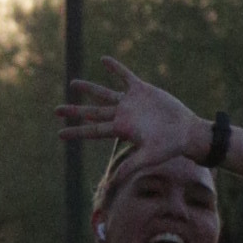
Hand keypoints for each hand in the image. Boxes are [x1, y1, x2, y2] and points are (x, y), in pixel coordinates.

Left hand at [58, 57, 211, 170]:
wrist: (186, 131)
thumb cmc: (169, 147)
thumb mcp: (149, 157)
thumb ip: (130, 166)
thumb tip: (113, 183)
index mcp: (121, 129)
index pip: (93, 131)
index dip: (76, 132)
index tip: (59, 134)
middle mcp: (122, 115)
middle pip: (93, 113)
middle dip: (75, 111)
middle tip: (56, 110)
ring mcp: (131, 102)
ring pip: (105, 94)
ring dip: (89, 88)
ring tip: (73, 83)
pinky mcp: (142, 90)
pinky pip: (125, 76)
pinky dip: (115, 68)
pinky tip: (104, 60)